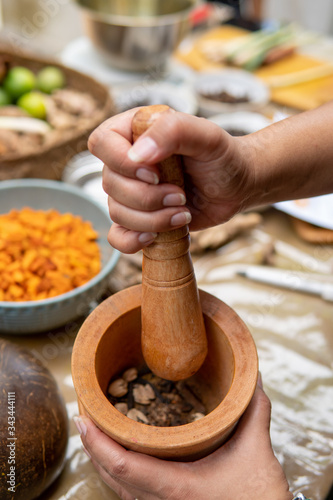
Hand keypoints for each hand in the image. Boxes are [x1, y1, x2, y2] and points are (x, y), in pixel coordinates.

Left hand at [74, 379, 291, 499]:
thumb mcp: (257, 453)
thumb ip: (254, 411)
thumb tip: (252, 378)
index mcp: (177, 487)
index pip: (123, 464)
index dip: (97, 442)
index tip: (82, 418)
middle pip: (111, 475)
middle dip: (92, 446)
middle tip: (83, 415)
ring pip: (118, 487)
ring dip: (101, 459)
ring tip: (94, 432)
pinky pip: (130, 493)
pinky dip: (117, 472)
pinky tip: (120, 456)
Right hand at [88, 108, 253, 252]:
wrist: (236, 186)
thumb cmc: (222, 157)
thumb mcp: (206, 136)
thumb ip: (172, 132)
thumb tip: (137, 156)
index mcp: (134, 132)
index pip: (101, 143)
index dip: (122, 163)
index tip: (155, 174)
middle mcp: (127, 162)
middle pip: (109, 184)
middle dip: (147, 198)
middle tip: (180, 195)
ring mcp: (130, 192)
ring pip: (116, 213)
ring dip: (152, 220)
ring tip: (182, 212)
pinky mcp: (138, 219)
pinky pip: (118, 236)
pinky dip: (133, 241)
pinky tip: (156, 237)